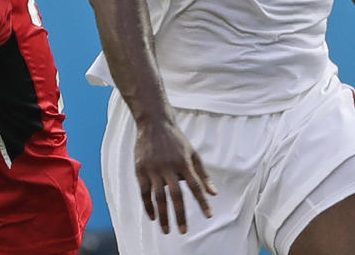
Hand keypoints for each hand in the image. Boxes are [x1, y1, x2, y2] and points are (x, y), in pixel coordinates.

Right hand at [134, 118, 216, 234]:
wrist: (154, 123)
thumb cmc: (176, 139)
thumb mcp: (193, 153)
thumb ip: (203, 174)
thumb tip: (214, 193)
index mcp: (184, 162)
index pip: (195, 186)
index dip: (202, 201)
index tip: (208, 215)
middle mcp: (169, 167)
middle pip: (175, 195)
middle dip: (179, 214)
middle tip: (183, 231)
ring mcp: (153, 168)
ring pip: (158, 196)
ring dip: (163, 215)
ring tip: (166, 230)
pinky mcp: (140, 169)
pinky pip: (144, 192)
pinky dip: (148, 206)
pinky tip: (153, 217)